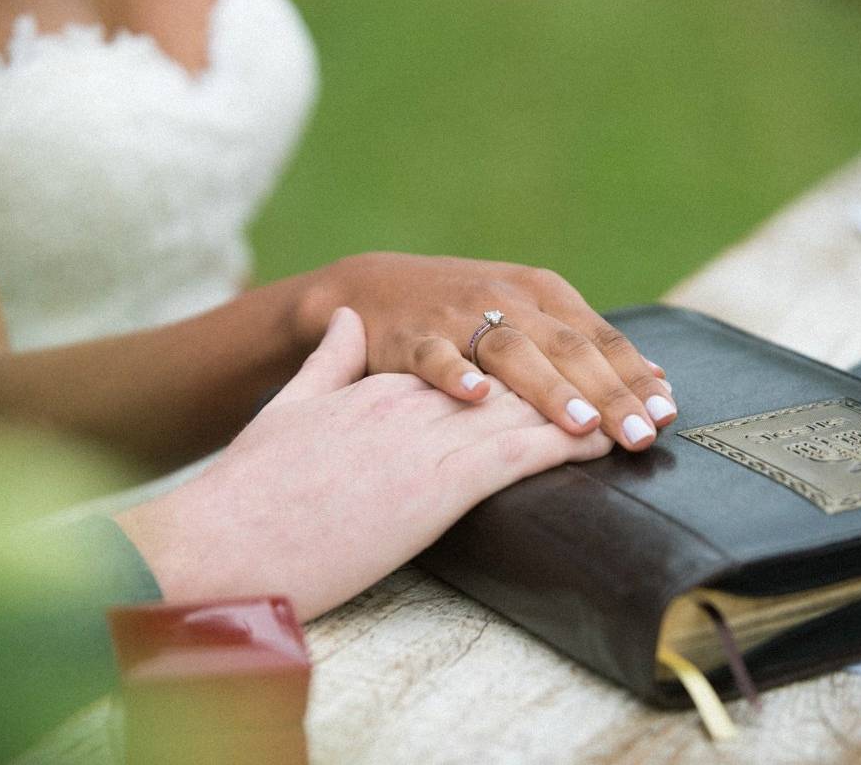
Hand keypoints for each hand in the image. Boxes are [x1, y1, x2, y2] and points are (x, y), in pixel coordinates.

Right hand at [114, 307, 611, 618]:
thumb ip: (327, 362)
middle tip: (641, 397)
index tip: (596, 367)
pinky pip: (508, 456)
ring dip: (584, 410)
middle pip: (521, 371)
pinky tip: (587, 442)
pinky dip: (553, 445)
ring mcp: (423, 438)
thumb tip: (343, 327)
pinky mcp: (430, 487)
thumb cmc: (252, 482)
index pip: (488, 354)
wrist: (219, 534)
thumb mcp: (293, 406)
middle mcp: (414, 397)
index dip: (550, 360)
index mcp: (389, 379)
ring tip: (632, 417)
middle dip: (587, 382)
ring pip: (524, 407)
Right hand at [306, 253, 675, 451]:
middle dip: (608, 394)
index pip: (601, 339)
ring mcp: (457, 316)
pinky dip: (454, 373)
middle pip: (568, 348)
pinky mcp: (409, 336)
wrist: (370, 288)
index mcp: (542, 294)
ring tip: (580, 424)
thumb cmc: (462, 312)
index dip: (635, 377)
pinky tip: (476, 396)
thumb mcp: (529, 315)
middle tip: (642, 435)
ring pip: (512, 351)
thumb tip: (656, 382)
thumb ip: (587, 346)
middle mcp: (507, 300)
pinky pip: (433, 355)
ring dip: (548, 387)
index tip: (667, 415)